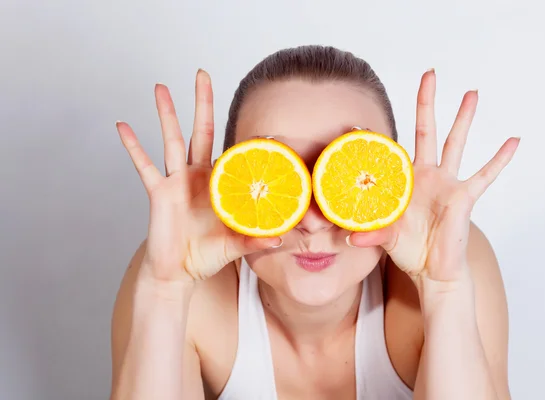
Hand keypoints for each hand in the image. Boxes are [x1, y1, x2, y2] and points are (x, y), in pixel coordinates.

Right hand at [116, 70, 280, 283]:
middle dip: (202, 103)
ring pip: (171, 140)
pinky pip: (144, 166)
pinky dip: (133, 146)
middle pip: (201, 131)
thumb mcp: (235, 246)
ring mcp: (176, 181)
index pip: (235, 155)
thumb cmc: (207, 255)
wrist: (178, 272)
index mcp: (220, 185)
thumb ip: (254, 240)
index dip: (250, 143)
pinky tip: (123, 126)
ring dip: (166, 113)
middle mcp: (198, 176)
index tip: (268, 128)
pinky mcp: (158, 192)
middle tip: (202, 74)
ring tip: (161, 87)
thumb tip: (279, 238)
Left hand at [348, 69, 518, 283]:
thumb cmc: (409, 249)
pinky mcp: (464, 197)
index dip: (374, 140)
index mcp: (403, 182)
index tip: (356, 124)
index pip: (389, 153)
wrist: (433, 271)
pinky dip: (499, 159)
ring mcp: (446, 184)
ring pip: (456, 143)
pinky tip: (513, 140)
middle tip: (430, 74)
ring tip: (471, 93)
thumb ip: (371, 233)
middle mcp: (426, 176)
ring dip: (463, 118)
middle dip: (427, 103)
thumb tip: (351, 237)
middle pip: (427, 131)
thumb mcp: (386, 237)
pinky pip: (485, 175)